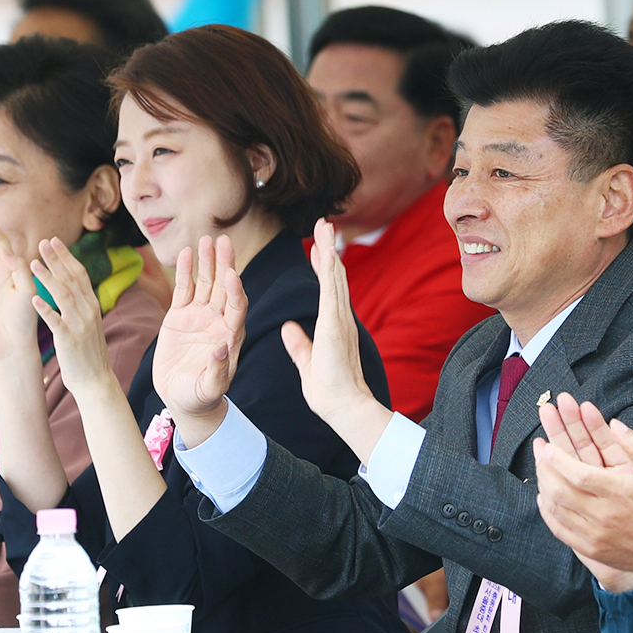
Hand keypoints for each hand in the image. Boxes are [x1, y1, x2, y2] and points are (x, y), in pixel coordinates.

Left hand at [31, 235, 118, 395]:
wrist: (95, 380)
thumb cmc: (88, 353)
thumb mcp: (88, 323)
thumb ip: (81, 304)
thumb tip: (70, 286)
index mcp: (92, 305)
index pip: (79, 274)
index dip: (66, 256)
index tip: (54, 240)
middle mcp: (88, 310)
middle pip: (71, 278)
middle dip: (56, 258)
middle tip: (43, 241)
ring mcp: (79, 324)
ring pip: (63, 295)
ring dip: (47, 277)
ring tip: (32, 262)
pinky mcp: (69, 339)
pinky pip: (55, 321)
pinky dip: (45, 309)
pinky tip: (33, 298)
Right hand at [148, 236, 247, 441]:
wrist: (182, 398)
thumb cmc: (201, 396)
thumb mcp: (210, 389)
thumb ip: (218, 371)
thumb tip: (221, 348)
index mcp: (230, 336)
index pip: (237, 307)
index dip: (236, 291)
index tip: (233, 274)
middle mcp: (218, 320)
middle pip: (224, 288)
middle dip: (224, 265)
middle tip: (224, 241)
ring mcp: (200, 316)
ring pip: (205, 284)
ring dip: (207, 262)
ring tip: (206, 240)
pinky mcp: (180, 315)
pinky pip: (184, 289)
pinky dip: (186, 272)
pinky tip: (187, 253)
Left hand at [279, 220, 391, 460]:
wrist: (344, 408)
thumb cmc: (329, 392)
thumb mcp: (307, 362)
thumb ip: (298, 344)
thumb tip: (288, 328)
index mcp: (334, 326)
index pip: (329, 291)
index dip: (323, 268)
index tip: (318, 248)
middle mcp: (340, 318)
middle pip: (335, 276)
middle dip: (329, 249)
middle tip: (326, 225)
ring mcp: (339, 319)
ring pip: (335, 276)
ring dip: (329, 249)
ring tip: (326, 225)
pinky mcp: (335, 323)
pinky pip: (331, 289)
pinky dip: (329, 268)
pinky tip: (326, 249)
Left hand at [532, 396, 632, 592]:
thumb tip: (615, 423)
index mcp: (619, 492)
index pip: (579, 475)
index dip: (559, 460)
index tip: (549, 448)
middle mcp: (603, 514)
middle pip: (561, 491)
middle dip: (545, 469)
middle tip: (540, 455)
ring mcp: (595, 534)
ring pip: (557, 509)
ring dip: (543, 488)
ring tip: (541, 471)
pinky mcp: (591, 549)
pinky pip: (559, 530)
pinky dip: (547, 512)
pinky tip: (544, 498)